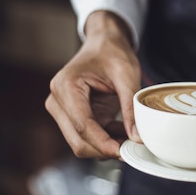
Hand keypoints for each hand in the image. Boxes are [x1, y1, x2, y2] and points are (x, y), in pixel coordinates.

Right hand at [45, 11, 140, 158]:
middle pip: (78, 140)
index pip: (83, 126)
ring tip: (130, 138)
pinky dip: (106, 140)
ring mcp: (63, 110)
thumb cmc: (112, 52)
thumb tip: (137, 138)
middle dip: (104, 149)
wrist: (104, 42)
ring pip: (81, 143)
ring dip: (105, 146)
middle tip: (131, 150)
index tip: (124, 152)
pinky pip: (88, 137)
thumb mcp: (127, 75)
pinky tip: (123, 132)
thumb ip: (131, 107)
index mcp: (66, 86)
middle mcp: (58, 100)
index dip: (103, 143)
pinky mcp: (73, 116)